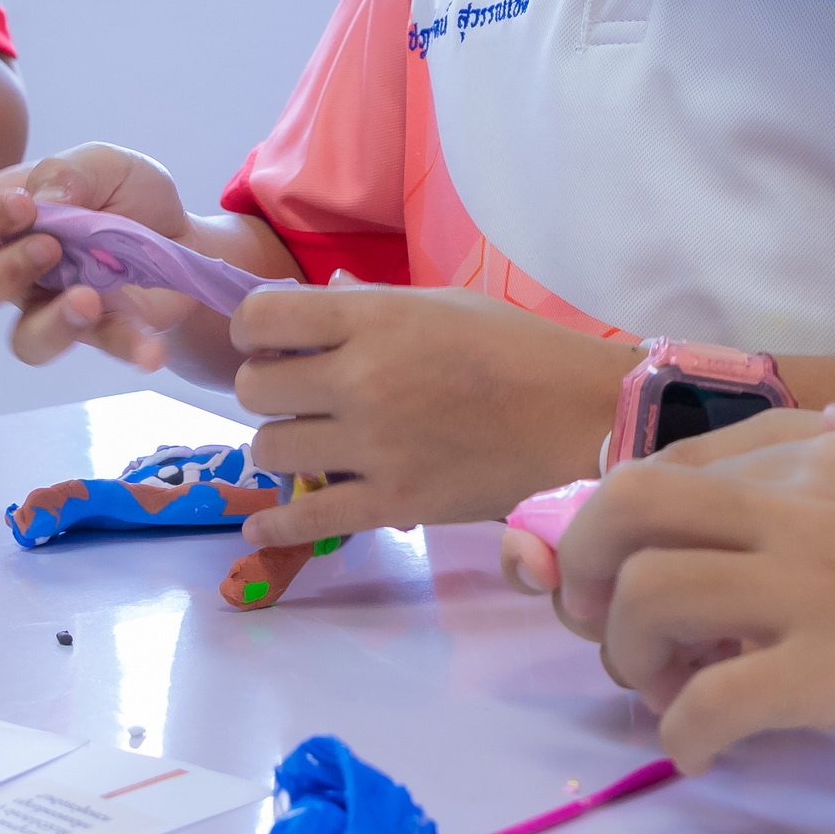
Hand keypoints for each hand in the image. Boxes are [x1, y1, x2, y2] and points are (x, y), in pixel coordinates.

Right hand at [0, 144, 245, 384]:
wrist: (179, 234)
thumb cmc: (123, 193)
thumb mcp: (101, 163)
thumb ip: (67, 171)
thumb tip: (44, 198)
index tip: (23, 206)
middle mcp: (10, 271)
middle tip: (50, 249)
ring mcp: (52, 308)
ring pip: (22, 341)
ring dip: (54, 322)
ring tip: (91, 296)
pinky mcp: (100, 332)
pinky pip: (103, 349)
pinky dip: (127, 346)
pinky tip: (149, 347)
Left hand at [228, 285, 632, 546]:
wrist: (582, 417)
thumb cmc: (517, 349)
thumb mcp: (439, 304)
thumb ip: (367, 307)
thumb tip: (311, 309)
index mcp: (374, 319)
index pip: (261, 318)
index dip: (252, 331)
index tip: (268, 344)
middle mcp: (363, 379)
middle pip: (254, 388)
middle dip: (267, 390)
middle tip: (297, 397)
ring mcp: (374, 445)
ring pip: (269, 450)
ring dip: (281, 446)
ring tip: (310, 444)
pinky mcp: (393, 504)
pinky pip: (306, 519)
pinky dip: (275, 528)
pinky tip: (260, 529)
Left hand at [549, 382, 834, 768]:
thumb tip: (834, 416)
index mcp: (830, 449)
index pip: (677, 461)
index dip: (626, 516)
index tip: (630, 565)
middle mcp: (801, 506)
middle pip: (628, 508)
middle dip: (582, 564)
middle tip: (597, 621)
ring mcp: (814, 589)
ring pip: (648, 598)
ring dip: (628, 653)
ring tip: (662, 687)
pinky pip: (712, 703)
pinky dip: (683, 732)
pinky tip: (703, 750)